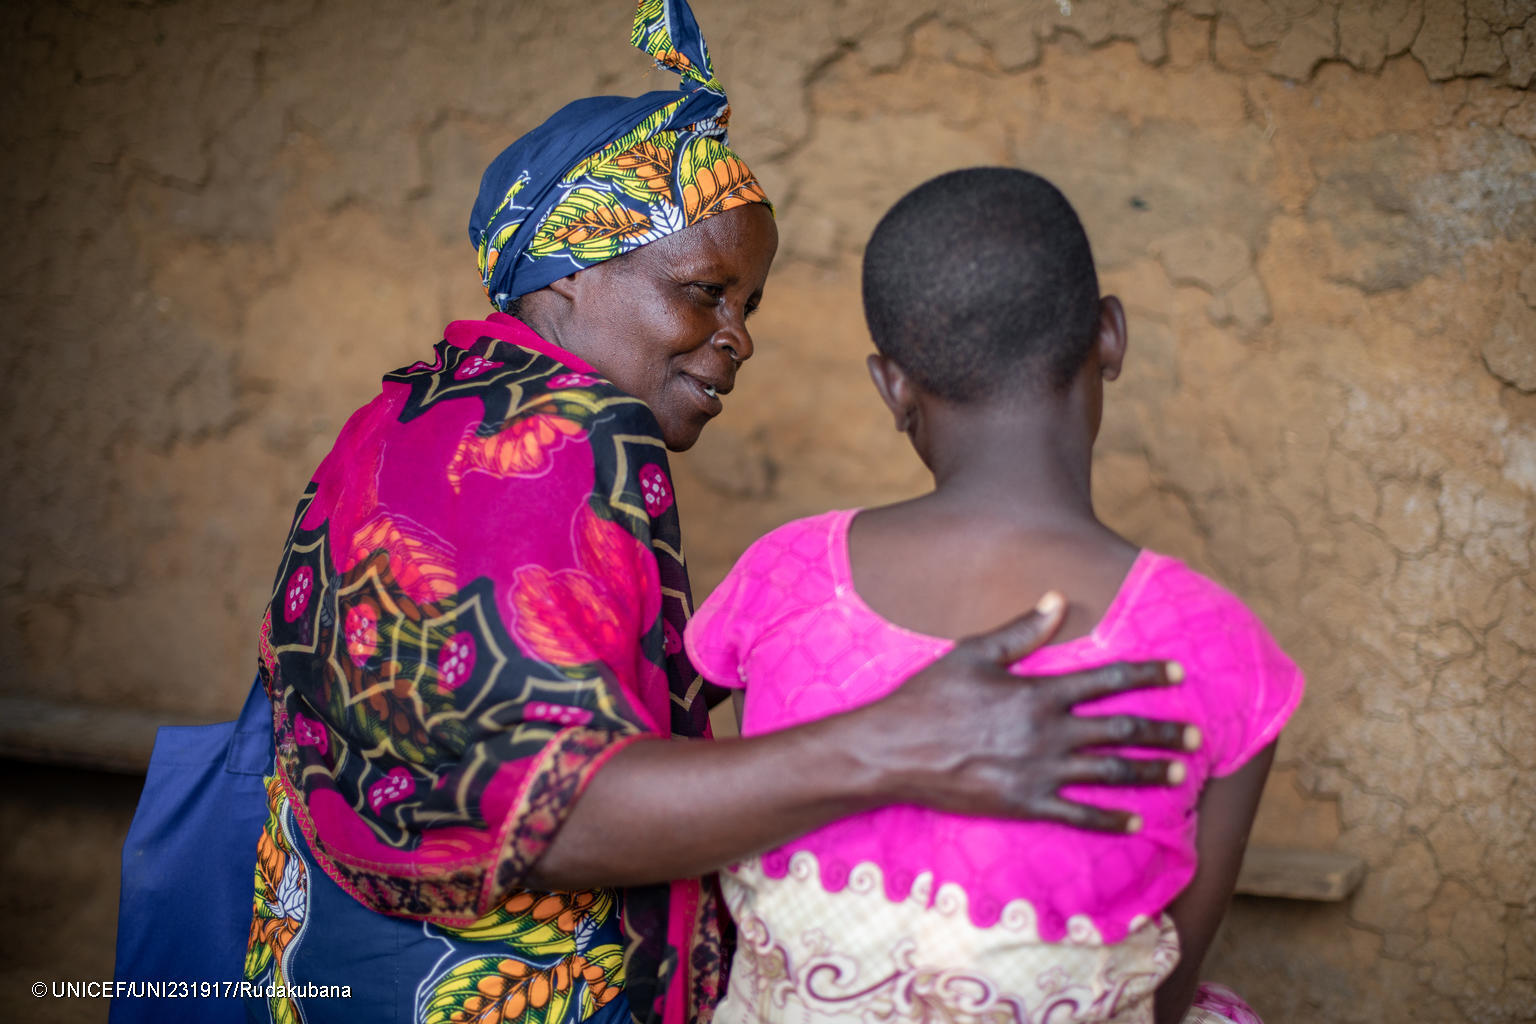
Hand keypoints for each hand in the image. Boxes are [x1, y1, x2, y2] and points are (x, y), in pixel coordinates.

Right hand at [853, 591, 1196, 831]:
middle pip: (1120, 730)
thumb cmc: (928, 698)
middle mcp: (1046, 732)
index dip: (1146, 674)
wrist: (892, 751)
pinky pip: (1077, 814)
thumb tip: (1057, 598)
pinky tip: (1134, 823)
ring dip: (1148, 773)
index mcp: (1037, 692)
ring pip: (1108, 772)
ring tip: (1179, 775)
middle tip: (1196, 735)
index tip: (1178, 672)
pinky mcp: (1024, 803)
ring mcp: (1038, 771)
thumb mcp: (972, 653)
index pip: (1107, 679)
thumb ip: (1021, 630)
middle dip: (1162, 731)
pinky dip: (1109, 819)